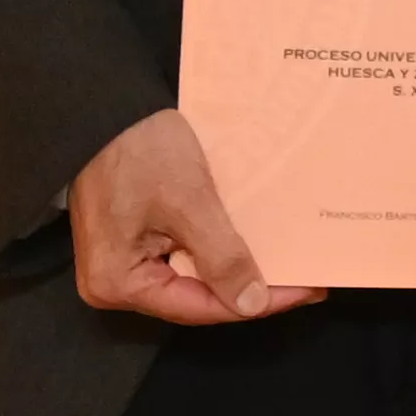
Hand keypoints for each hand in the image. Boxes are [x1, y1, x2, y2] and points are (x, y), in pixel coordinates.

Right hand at [72, 110, 319, 325]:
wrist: (109, 108)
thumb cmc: (141, 150)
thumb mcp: (189, 203)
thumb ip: (221, 258)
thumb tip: (252, 305)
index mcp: (118, 284)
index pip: (199, 308)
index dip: (257, 303)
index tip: (307, 291)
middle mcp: (115, 283)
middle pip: (195, 297)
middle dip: (249, 290)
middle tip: (304, 280)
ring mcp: (124, 261)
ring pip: (192, 277)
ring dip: (237, 269)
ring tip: (287, 265)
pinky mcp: (135, 239)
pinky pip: (183, 255)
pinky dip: (218, 252)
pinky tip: (255, 245)